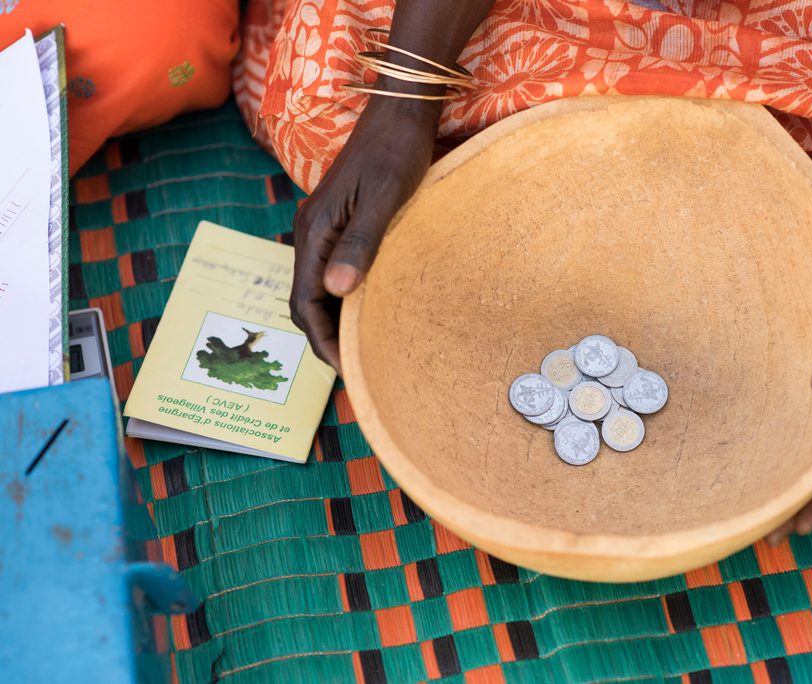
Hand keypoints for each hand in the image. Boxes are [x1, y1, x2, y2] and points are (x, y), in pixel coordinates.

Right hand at [290, 96, 440, 371]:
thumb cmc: (397, 152)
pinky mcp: (337, 221)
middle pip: (305, 299)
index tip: (346, 369)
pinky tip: (365, 308)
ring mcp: (321, 226)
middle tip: (356, 368)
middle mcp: (310, 231)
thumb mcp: (384, 199)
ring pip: (316, 286)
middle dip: (324, 337)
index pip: (304, 301)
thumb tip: (338, 291)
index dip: (322, 340)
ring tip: (361, 347)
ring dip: (333, 319)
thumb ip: (360, 244)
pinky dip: (342, 297)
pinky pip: (329, 269)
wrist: (399, 112)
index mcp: (315, 230)